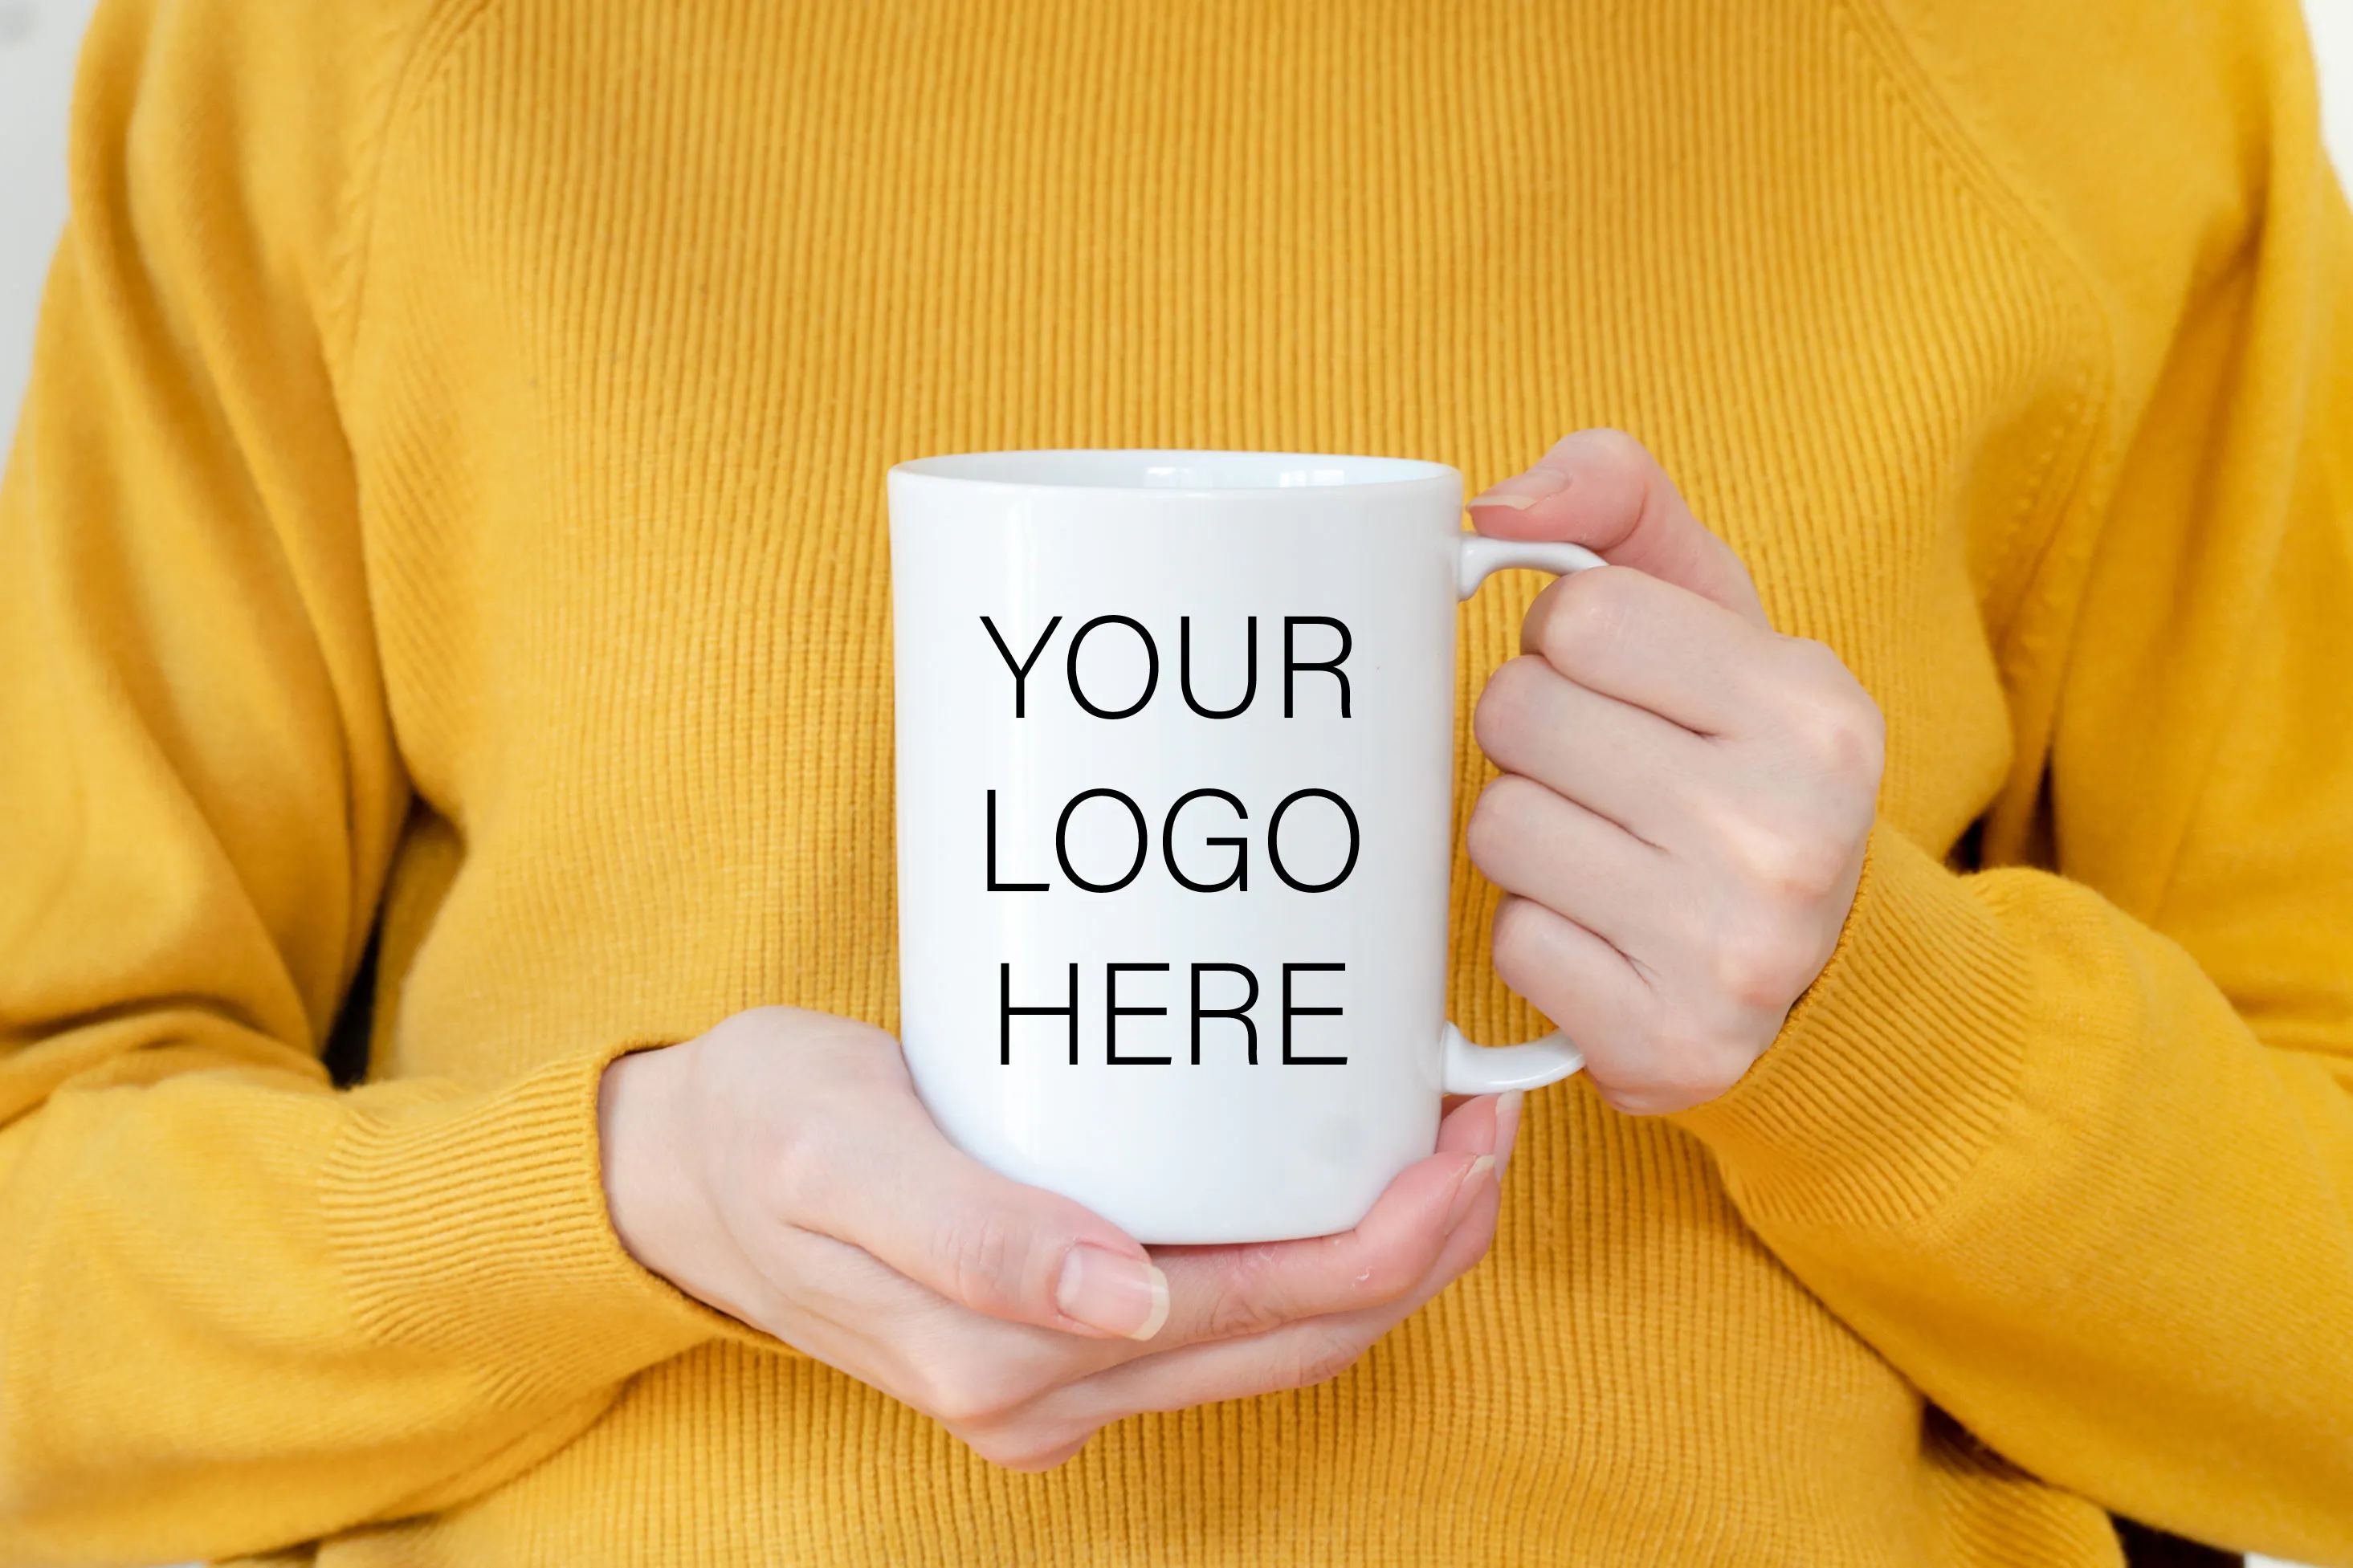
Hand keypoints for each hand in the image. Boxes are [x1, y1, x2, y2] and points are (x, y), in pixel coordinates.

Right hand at [599, 1007, 1516, 1469]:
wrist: (689, 1174)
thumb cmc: (764, 1138)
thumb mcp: (839, 1160)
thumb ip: (972, 1238)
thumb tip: (1119, 1302)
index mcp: (1015, 1364)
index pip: (1263, 1315)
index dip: (1388, 1241)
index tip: (1462, 1136)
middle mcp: (1054, 1393)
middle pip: (1296, 1337)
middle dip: (1417, 1247)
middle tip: (1483, 1124)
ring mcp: (1062, 1375)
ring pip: (1273, 1336)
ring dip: (1376, 1256)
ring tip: (1441, 1145)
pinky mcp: (1062, 1333)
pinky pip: (1221, 1311)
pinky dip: (1303, 1251)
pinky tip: (1329, 1176)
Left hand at [1463, 429, 1883, 1114]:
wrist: (1821, 966)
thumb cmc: (1738, 758)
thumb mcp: (1714, 612)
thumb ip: (1617, 500)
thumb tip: (1492, 508)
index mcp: (1815, 706)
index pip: (1576, 617)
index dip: (1569, 646)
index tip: (1621, 686)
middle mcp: (1790, 831)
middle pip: (1516, 719)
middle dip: (1534, 736)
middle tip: (1604, 772)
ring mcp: (1733, 952)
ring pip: (1497, 830)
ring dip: (1527, 836)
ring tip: (1608, 850)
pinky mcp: (1670, 1046)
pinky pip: (1512, 943)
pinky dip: (1540, 933)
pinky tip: (1609, 932)